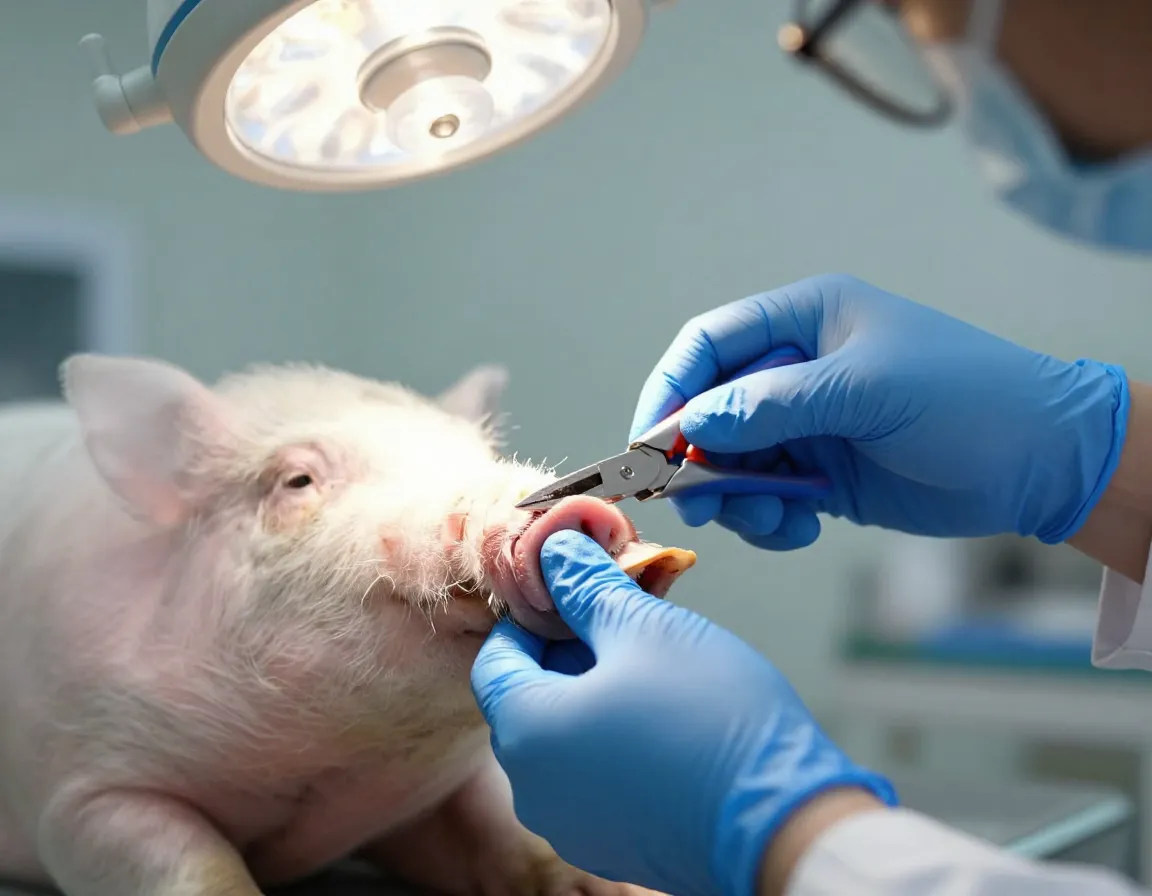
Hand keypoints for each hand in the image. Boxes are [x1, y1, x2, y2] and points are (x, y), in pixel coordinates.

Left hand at [470, 531, 895, 895]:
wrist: (783, 823)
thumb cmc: (709, 718)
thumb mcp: (644, 626)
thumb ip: (587, 585)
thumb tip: (556, 552)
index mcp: (526, 732)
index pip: (495, 658)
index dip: (532, 615)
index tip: (575, 593)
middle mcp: (534, 789)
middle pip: (528, 698)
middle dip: (569, 651)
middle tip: (622, 618)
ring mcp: (573, 825)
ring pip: (563, 738)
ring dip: (594, 693)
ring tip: (651, 663)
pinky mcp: (614, 843)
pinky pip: (593, 776)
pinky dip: (612, 738)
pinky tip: (663, 715)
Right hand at [630, 273, 1129, 548]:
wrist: (1040, 462)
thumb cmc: (966, 399)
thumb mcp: (867, 390)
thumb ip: (774, 405)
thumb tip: (693, 425)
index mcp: (805, 321)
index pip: (710, 345)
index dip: (671, 390)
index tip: (649, 442)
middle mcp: (796, 368)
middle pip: (710, 409)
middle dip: (699, 458)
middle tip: (699, 502)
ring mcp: (806, 423)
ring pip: (730, 462)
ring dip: (734, 497)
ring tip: (770, 520)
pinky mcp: (820, 473)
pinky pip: (764, 497)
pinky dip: (767, 520)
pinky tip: (801, 530)